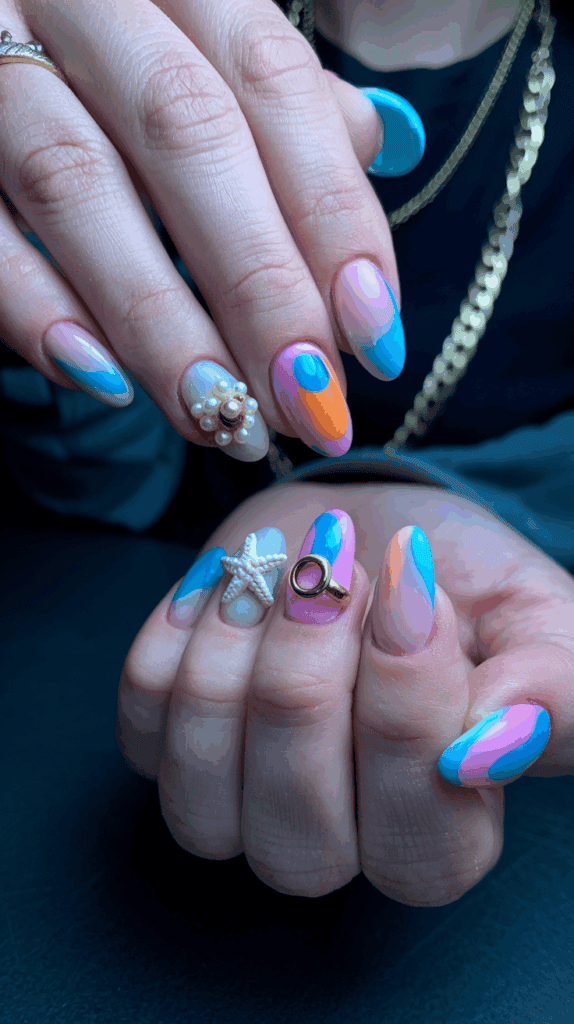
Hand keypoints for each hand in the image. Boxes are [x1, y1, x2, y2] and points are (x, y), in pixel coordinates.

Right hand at [0, 0, 397, 460]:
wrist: (1, 23)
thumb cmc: (122, 60)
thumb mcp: (210, 49)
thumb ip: (285, 99)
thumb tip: (376, 150)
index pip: (273, 84)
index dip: (333, 216)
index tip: (376, 340)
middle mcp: (85, 4)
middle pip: (187, 136)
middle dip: (260, 286)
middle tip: (305, 403)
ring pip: (76, 185)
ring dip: (159, 322)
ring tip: (219, 416)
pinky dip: (37, 310)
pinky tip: (105, 383)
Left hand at [116, 482, 573, 903]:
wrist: (372, 528)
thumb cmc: (461, 581)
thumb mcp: (537, 622)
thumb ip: (548, 694)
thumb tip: (480, 754)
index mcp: (442, 835)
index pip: (418, 837)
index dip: (405, 708)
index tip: (410, 582)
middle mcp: (333, 844)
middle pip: (297, 825)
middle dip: (309, 676)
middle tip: (335, 569)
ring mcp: (237, 804)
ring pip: (203, 783)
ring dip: (237, 650)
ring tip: (279, 562)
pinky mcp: (167, 745)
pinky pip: (143, 717)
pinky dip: (178, 632)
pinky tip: (229, 581)